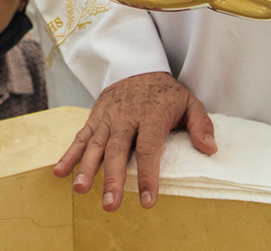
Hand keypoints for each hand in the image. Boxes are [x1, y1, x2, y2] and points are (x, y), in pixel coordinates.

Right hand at [53, 72, 215, 210]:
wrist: (137, 65)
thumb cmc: (166, 92)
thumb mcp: (190, 102)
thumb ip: (201, 125)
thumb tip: (210, 149)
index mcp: (151, 116)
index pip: (148, 149)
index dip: (147, 175)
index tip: (147, 200)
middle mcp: (125, 117)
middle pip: (117, 150)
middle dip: (112, 179)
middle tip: (110, 204)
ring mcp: (107, 118)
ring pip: (95, 145)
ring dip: (86, 168)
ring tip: (80, 189)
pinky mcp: (94, 118)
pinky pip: (81, 137)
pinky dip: (69, 154)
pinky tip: (60, 173)